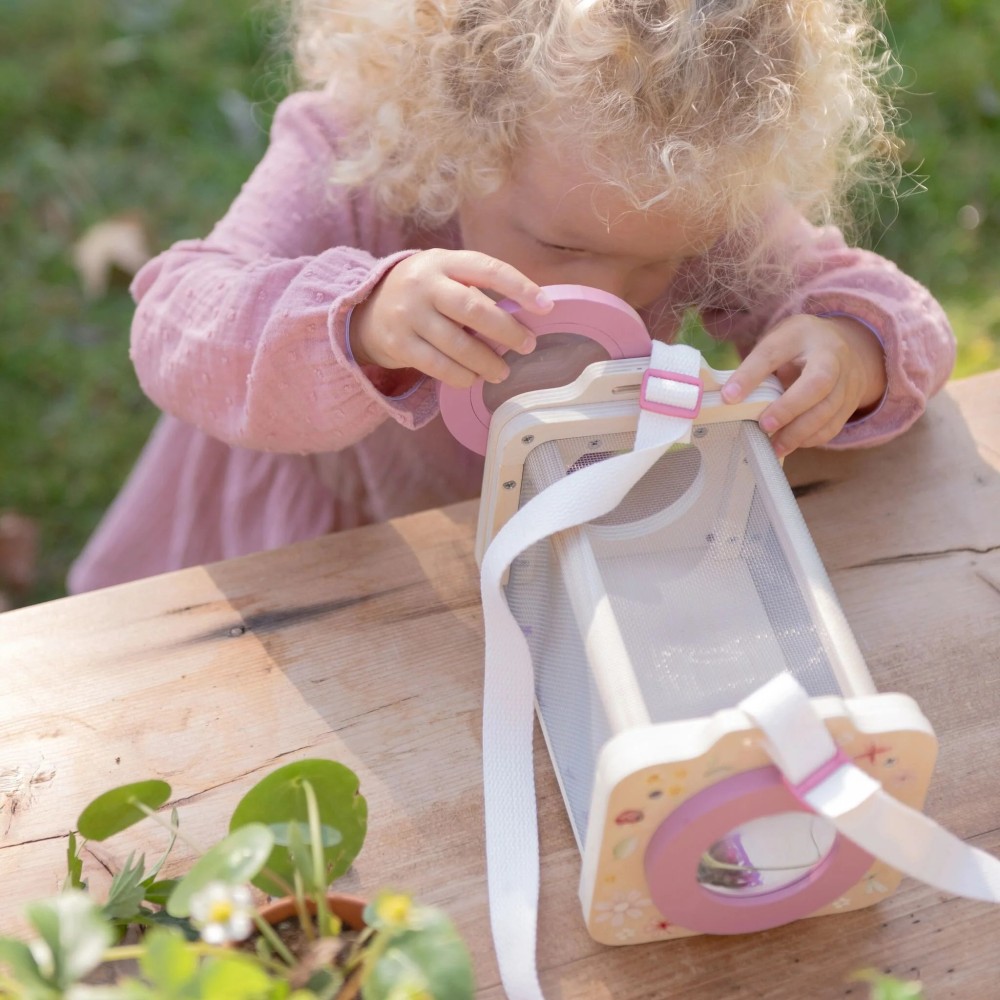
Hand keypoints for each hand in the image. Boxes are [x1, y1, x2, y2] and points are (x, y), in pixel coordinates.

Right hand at [350, 249, 552, 386]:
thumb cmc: (424, 294)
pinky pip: (438, 365)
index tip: (546, 307)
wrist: (368, 310)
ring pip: (457, 344)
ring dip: (486, 361)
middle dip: (507, 330)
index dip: (520, 287)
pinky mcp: (398, 344)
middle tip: (528, 345)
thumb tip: (525, 315)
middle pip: (473, 309)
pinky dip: (461, 375)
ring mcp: (408, 314)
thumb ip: (477, 288)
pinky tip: (473, 378)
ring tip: (503, 371)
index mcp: (444, 261)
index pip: (489, 269)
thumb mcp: (445, 276)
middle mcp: (423, 284)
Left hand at [721, 314, 886, 456]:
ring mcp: (847, 379)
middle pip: (818, 383)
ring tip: (774, 445)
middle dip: (789, 408)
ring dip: (799, 432)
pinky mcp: (852, 401)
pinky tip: (791, 443)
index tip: (729, 396)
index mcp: (802, 334)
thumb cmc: (797, 348)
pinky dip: (811, 438)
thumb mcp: (776, 344)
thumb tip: (730, 399)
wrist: (841, 347)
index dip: (750, 375)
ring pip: (829, 408)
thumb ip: (757, 367)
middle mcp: (832, 354)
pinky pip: (834, 425)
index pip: (773, 352)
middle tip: (764, 426)